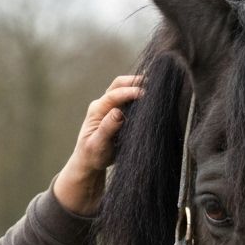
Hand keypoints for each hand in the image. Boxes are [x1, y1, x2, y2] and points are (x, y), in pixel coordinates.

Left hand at [52, 75, 143, 215]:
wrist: (90, 162)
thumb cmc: (92, 155)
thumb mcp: (98, 144)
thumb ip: (107, 128)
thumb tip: (118, 112)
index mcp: (96, 110)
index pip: (114, 94)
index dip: (129, 92)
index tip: (144, 94)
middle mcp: (103, 105)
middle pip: (119, 84)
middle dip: (135, 82)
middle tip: (153, 84)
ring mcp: (110, 108)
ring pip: (125, 90)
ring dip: (138, 87)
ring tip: (154, 91)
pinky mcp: (117, 113)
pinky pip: (129, 101)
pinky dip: (139, 98)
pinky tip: (150, 102)